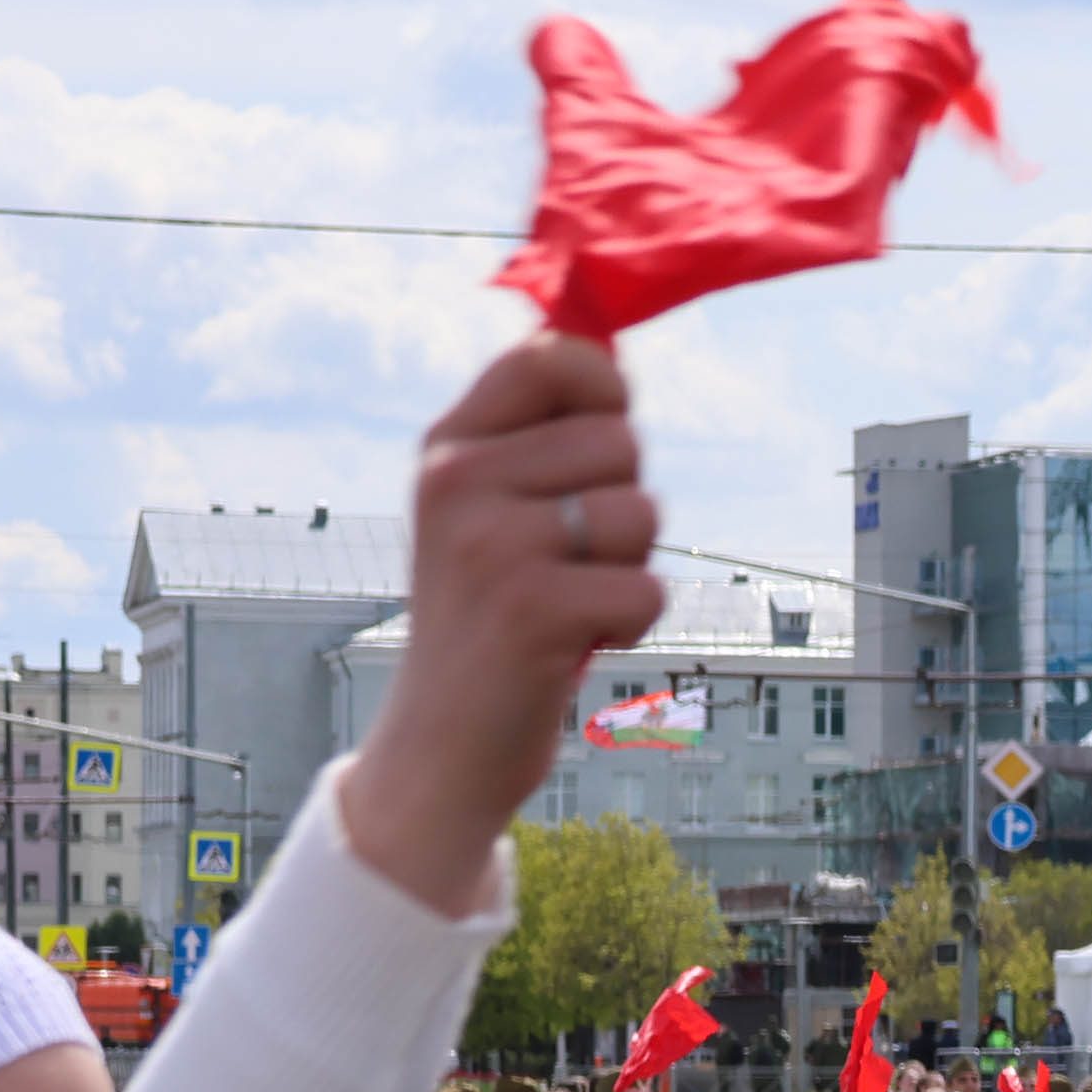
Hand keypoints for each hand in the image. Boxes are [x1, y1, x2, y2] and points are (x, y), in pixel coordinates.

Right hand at [349, 335, 670, 915]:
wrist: (443, 742)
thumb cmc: (491, 617)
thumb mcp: (489, 511)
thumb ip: (541, 435)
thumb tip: (608, 349)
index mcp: (446, 448)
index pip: (548, 355)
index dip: (604, 389)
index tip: (600, 441)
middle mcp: (457, 482)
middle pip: (621, 440)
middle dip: (624, 503)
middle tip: (567, 559)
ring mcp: (491, 545)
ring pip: (642, 513)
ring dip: (629, 569)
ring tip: (567, 601)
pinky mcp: (532, 611)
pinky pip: (648, 590)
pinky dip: (632, 625)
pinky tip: (575, 644)